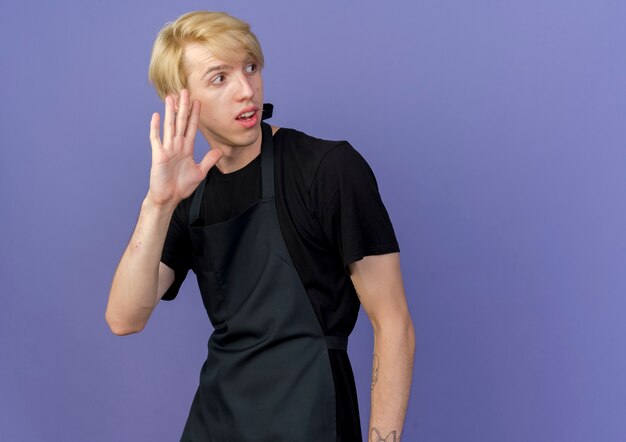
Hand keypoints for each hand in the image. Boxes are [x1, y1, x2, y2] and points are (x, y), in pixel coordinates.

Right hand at [147, 89, 222, 206]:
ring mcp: (167, 149)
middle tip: (185, 90)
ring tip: (171, 97)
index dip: (195, 115)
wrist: (168, 198)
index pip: (192, 127)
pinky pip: (156, 139)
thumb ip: (209, 160)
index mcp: (186, 148)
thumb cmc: (181, 186)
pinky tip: (156, 116)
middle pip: (181, 122)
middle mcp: (177, 145)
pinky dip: (156, 127)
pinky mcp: (158, 155)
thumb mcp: (200, 172)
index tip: (198, 101)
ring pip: (170, 126)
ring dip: (170, 111)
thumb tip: (220, 150)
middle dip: (184, 106)